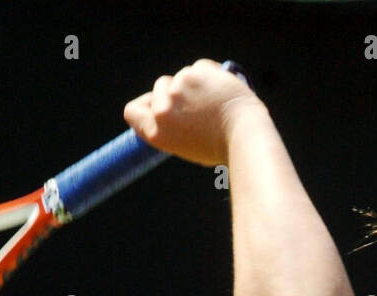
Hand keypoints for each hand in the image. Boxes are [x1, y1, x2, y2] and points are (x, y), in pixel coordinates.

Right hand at [123, 59, 263, 167]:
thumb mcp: (186, 144)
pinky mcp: (195, 73)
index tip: (158, 104)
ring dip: (196, 82)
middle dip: (176, 89)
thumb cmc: (220, 147)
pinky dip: (211, 74)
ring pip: (182, 75)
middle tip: (199, 104)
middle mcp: (161, 110)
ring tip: (215, 102)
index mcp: (156, 132)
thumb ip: (171, 125)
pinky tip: (223, 90)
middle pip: (160, 86)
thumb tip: (166, 103)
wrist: (244, 135)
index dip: (146, 104)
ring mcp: (177, 89)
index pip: (132, 111)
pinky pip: (200, 67)